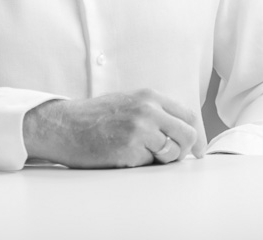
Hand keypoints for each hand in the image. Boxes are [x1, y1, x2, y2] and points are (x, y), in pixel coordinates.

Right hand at [23, 89, 198, 167]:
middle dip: (185, 150)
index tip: (197, 149)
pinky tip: (124, 156)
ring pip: (172, 153)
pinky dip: (142, 165)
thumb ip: (155, 111)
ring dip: (162, 160)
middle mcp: (148, 110)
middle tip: (173, 158)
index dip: (196, 135)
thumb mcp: (129, 101)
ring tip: (141, 155)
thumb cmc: (95, 116)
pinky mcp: (129, 150)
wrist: (65, 125)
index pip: (188, 115)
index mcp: (150, 96)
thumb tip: (181, 131)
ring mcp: (139, 130)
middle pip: (188, 135)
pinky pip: (150, 164)